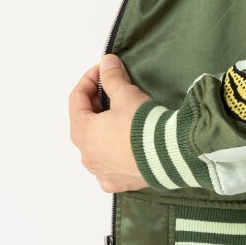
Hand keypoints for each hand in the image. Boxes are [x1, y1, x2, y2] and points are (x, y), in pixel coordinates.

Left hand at [69, 54, 151, 192]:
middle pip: (85, 123)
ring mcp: (101, 172)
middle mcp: (86, 155)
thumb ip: (112, 77)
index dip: (89, 79)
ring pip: (97, 146)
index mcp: (82, 132)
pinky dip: (115, 153)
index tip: (104, 69)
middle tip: (114, 89)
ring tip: (123, 116)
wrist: (169, 154)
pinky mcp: (118, 182)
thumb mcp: (126, 94)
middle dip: (97, 103)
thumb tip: (106, 62)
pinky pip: (111, 166)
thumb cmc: (142, 124)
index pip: (76, 99)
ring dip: (105, 129)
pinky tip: (126, 146)